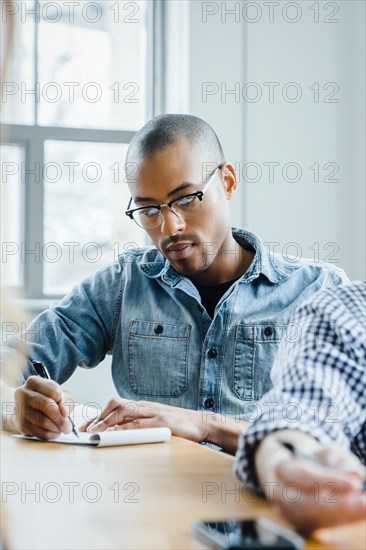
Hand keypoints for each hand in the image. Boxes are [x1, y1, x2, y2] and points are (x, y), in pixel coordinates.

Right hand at [14, 376, 74, 438]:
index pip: (54, 391)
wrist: (26, 409)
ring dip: (57, 428)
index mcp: (33, 382)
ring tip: (62, 429)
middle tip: (68, 425)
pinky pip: (39, 432)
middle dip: (61, 418)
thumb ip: (66, 399)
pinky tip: (54, 432)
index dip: (63, 402)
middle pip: (47, 406)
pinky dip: (50, 435)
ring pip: (43, 421)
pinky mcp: (20, 424)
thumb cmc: (46, 399)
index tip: (66, 409)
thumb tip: (65, 412)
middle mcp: (23, 393)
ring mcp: (20, 409)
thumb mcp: (59, 393)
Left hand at [79, 397, 208, 441]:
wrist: (202, 423)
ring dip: (107, 422)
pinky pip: (139, 424)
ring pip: (125, 412)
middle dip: (99, 418)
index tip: (86, 426)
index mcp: (143, 406)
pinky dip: (125, 429)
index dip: (100, 414)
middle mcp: (146, 406)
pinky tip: (116, 434)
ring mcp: (154, 413)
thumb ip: (140, 424)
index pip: (116, 405)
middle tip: (85, 430)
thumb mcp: (156, 421)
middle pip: (117, 405)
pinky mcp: (161, 422)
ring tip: (95, 432)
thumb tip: (119, 432)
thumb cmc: (180, 424)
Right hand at [255, 430, 365, 534]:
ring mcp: (288, 513)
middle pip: (307, 505)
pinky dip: (342, 520)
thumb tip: (355, 473)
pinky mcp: (300, 524)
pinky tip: (359, 514)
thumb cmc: (309, 458)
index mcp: (281, 468)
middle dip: (339, 506)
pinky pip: (321, 525)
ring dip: (344, 516)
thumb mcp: (322, 451)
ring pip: (315, 520)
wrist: (289, 472)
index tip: (355, 484)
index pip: (303, 477)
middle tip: (364, 503)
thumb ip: (337, 459)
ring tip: (364, 508)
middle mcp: (281, 494)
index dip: (330, 481)